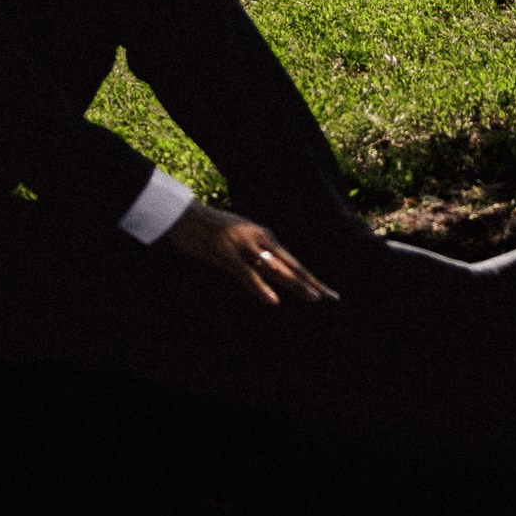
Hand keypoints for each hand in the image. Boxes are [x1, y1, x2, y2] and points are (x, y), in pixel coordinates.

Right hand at [162, 201, 337, 306]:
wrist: (183, 215)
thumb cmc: (210, 232)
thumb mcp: (239, 245)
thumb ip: (258, 260)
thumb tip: (276, 280)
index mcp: (264, 237)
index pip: (292, 262)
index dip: (310, 278)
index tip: (328, 293)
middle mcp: (259, 238)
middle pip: (291, 264)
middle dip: (312, 281)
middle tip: (332, 297)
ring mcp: (243, 244)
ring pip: (275, 268)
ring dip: (295, 283)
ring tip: (313, 297)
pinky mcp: (225, 252)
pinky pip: (246, 273)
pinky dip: (260, 287)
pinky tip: (273, 300)